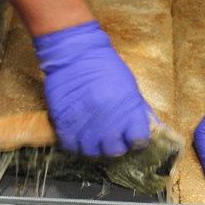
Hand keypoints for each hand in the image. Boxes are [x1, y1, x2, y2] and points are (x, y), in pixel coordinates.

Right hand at [35, 21, 150, 156]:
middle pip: (115, 150)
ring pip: (92, 152)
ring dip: (95, 147)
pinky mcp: (64, 123)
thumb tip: (141, 131)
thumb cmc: (105, 67)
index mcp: (127, 109)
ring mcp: (84, 124)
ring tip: (94, 137)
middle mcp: (107, 121)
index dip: (136, 141)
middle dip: (115, 146)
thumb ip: (134, 111)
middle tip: (111, 139)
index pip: (138, 140)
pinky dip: (76, 144)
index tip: (132, 138)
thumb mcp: (129, 87)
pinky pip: (71, 146)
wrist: (75, 53)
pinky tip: (79, 135)